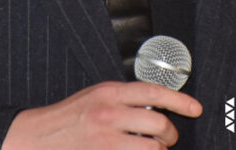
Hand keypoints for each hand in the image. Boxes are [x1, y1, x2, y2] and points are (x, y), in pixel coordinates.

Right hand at [1, 81, 202, 149]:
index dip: (180, 100)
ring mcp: (107, 140)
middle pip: (159, 123)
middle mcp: (110, 114)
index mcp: (109, 92)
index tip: (195, 108)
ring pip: (152, 148)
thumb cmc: (70, 117)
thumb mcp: (97, 96)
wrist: (40, 138)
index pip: (154, 91)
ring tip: (152, 149)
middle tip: (167, 137)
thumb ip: (124, 98)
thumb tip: (156, 104)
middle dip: (170, 134)